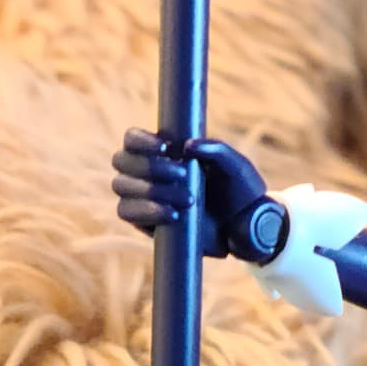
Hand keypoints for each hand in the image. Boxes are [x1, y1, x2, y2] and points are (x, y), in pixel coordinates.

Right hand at [111, 130, 288, 262]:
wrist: (245, 226)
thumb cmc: (239, 189)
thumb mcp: (235, 165)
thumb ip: (216, 149)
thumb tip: (188, 146)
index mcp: (163, 151)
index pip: (132, 139)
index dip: (141, 141)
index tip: (167, 148)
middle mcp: (146, 171)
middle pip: (121, 160)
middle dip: (150, 166)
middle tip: (182, 174)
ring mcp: (142, 196)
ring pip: (121, 186)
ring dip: (152, 190)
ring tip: (188, 199)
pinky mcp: (144, 221)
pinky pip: (127, 212)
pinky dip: (148, 211)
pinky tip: (174, 215)